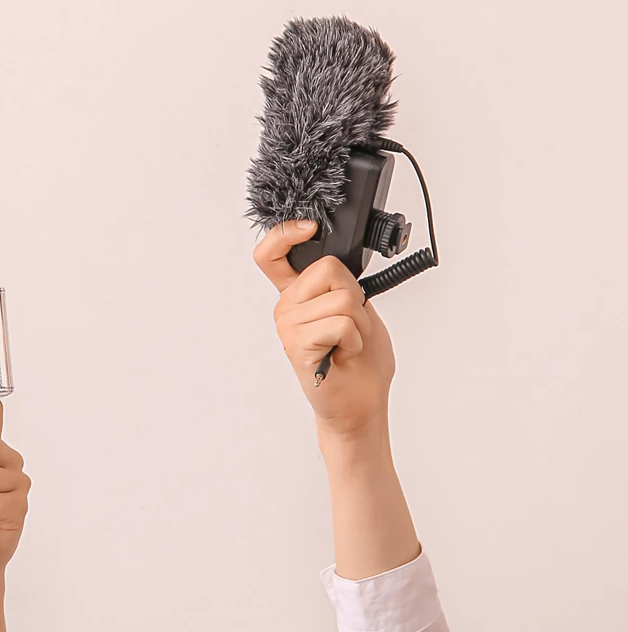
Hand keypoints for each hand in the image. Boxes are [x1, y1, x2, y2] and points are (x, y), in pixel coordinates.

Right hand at [255, 220, 395, 442]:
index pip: (271, 254)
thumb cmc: (361, 360)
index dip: (285, 234)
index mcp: (297, 294)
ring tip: (348, 344)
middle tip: (352, 326)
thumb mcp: (358, 310)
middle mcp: (286, 306)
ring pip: (341, 299)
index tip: (308, 227)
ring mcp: (288, 325)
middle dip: (356, 297)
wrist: (361, 404)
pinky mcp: (297, 345)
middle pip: (328, 269)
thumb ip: (341, 285)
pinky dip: (354, 340)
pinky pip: (339, 323)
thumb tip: (338, 265)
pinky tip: (344, 354)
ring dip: (359, 324)